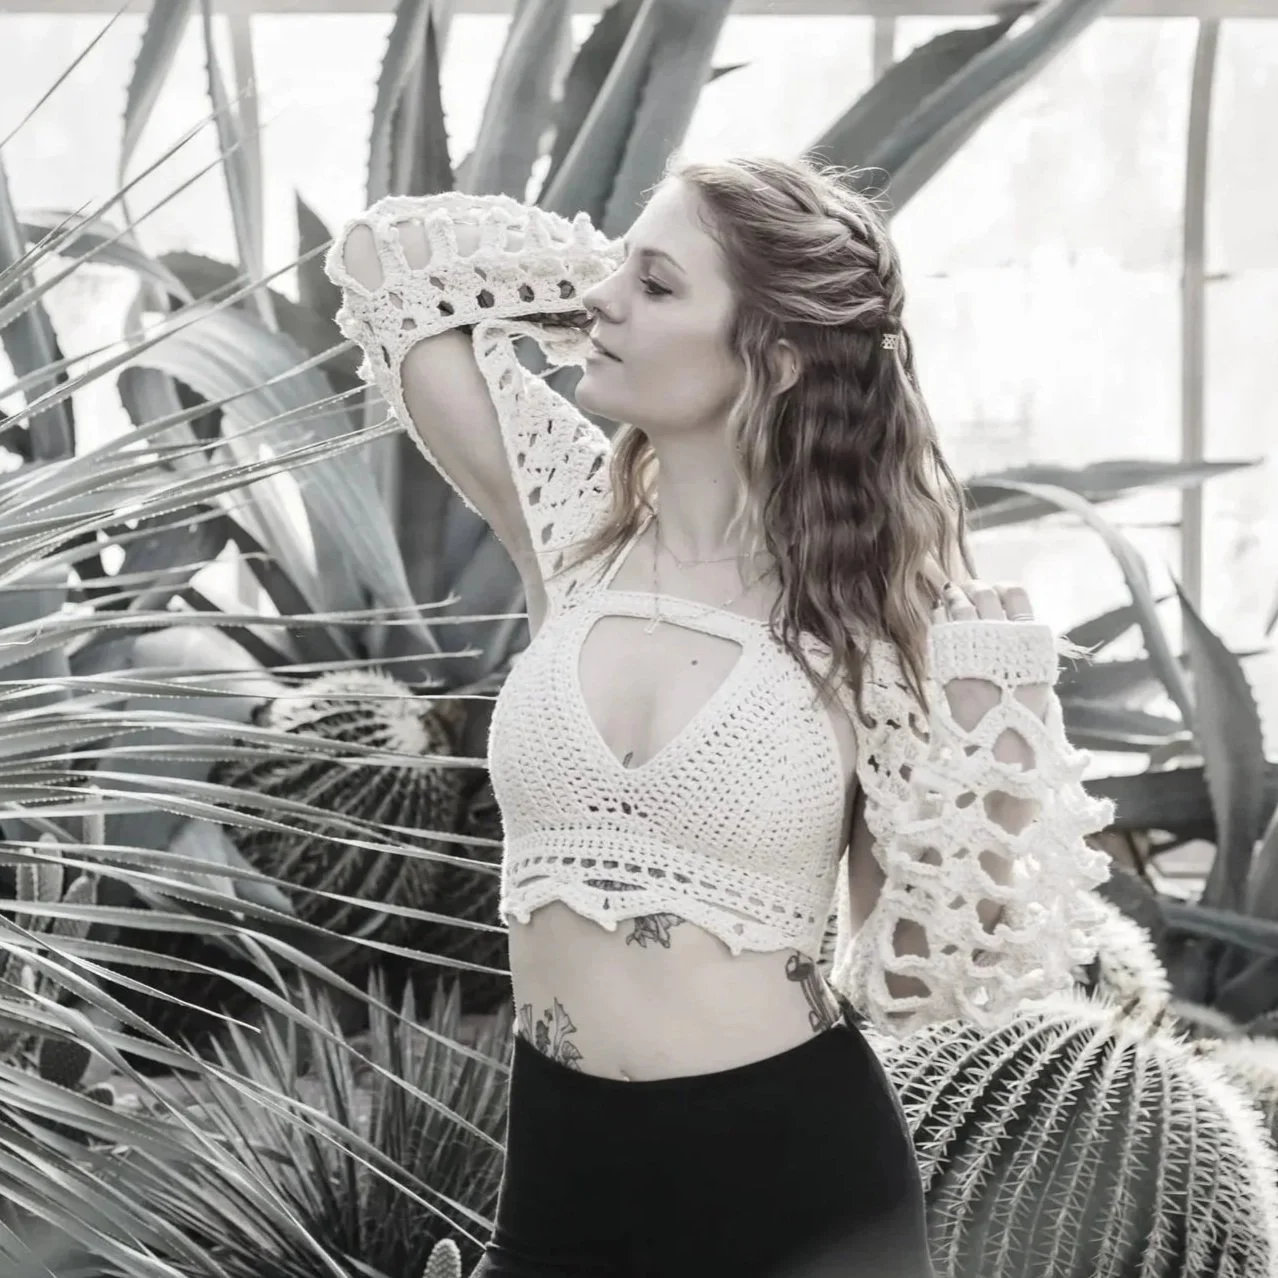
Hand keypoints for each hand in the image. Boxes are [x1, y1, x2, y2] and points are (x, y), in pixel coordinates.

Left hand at [933, 579, 1048, 729]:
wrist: (1001, 741)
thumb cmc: (1022, 711)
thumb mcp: (1035, 673)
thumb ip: (1023, 644)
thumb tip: (1005, 616)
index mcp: (1028, 639)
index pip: (1016, 594)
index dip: (1003, 588)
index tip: (995, 590)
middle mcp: (1001, 638)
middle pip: (985, 595)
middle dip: (975, 588)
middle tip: (967, 590)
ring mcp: (973, 648)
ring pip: (961, 606)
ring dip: (954, 596)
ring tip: (949, 594)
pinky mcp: (949, 661)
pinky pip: (941, 627)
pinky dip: (939, 615)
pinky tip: (939, 614)